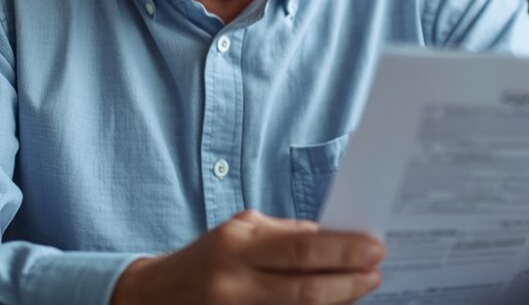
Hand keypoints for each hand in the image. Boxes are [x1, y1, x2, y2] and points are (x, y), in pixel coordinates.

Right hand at [111, 209, 384, 304]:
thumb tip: (335, 238)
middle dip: (349, 282)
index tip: (376, 248)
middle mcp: (234, 284)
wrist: (152, 298)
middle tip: (377, 272)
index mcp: (236, 246)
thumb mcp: (239, 231)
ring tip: (360, 288)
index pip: (301, 249)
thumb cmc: (207, 259)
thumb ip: (285, 235)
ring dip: (336, 303)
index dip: (343, 251)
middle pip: (305, 290)